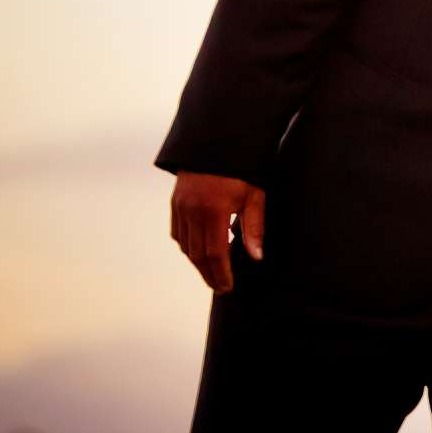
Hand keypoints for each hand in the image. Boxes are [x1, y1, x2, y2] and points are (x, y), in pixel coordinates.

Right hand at [169, 171, 263, 292]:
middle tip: (220, 287)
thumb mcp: (254, 194)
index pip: (215, 252)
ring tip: (212, 273)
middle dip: (209, 274)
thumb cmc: (241, 168)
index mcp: (214, 209)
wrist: (216, 144)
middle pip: (197, 254)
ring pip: (185, 246)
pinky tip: (198, 253)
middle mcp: (193, 211)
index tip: (228, 286)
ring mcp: (181, 207)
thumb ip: (254, 226)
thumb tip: (256, 256)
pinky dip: (187, 246)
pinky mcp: (175, 203)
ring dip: (197, 263)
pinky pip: (177, 233)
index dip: (221, 273)